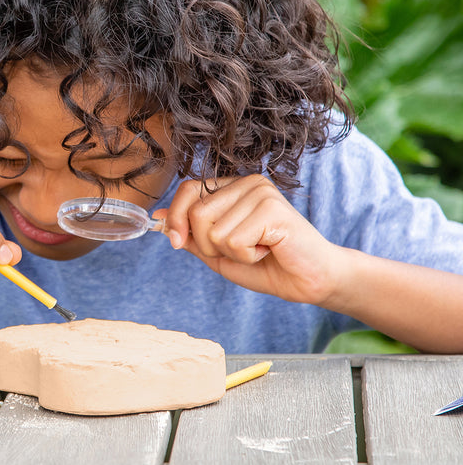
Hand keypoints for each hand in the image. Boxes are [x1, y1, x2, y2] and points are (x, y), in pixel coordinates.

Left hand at [158, 175, 347, 306]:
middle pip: (196, 213)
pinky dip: (247, 257)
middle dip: (208, 244)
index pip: (187, 189)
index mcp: (233, 186)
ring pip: (213, 231)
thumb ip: (189, 233)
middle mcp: (246, 183)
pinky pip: (234, 241)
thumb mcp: (217, 251)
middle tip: (239, 250)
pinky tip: (268, 251)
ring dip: (231, 253)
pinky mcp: (273, 209)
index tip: (176, 241)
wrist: (310, 281)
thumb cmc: (267, 265)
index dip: (175, 217)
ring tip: (257, 250)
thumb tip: (156, 218)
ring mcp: (261, 193)